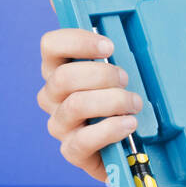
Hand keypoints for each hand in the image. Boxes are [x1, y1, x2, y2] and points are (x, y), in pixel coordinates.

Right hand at [38, 28, 142, 180]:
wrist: (131, 147)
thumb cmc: (124, 102)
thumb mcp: (121, 73)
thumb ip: (113, 54)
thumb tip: (109, 35)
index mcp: (60, 70)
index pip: (51, 46)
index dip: (78, 41)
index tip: (109, 46)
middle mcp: (53, 97)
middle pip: (63, 77)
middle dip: (102, 75)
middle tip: (126, 79)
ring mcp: (60, 125)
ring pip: (76, 105)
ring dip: (112, 101)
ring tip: (134, 103)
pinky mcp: (72, 151)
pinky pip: (84, 140)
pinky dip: (111, 129)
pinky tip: (129, 124)